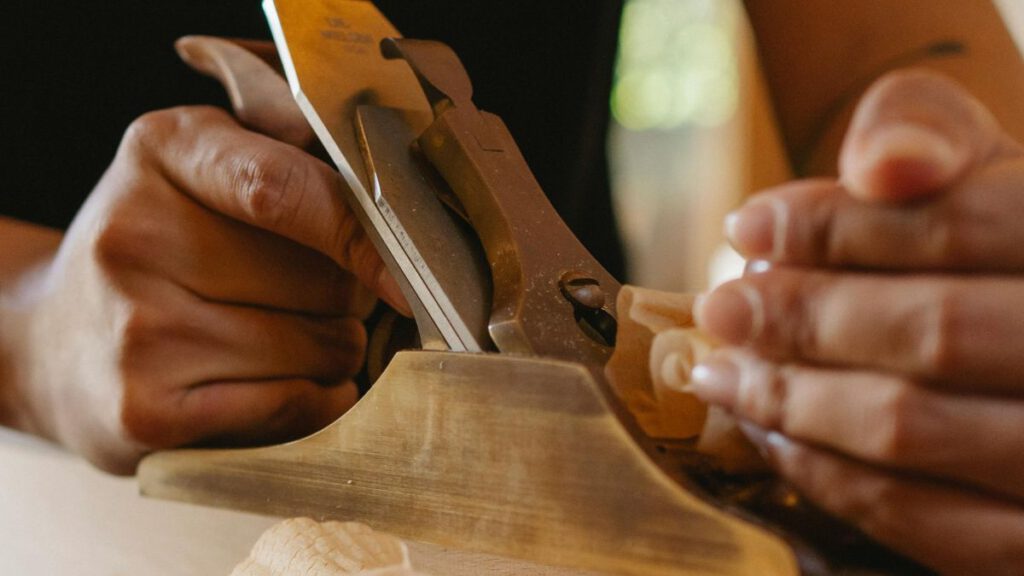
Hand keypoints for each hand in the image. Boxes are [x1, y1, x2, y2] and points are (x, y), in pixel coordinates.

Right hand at [4, 101, 405, 473]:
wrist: (52, 343)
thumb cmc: (156, 249)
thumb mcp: (201, 169)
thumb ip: (290, 158)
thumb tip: (394, 195)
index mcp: (162, 152)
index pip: (284, 189)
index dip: (362, 233)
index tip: (407, 271)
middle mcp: (135, 237)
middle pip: (323, 281)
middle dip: (348, 296)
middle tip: (311, 296)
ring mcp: (137, 330)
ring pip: (319, 348)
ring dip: (333, 350)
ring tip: (286, 337)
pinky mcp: (148, 410)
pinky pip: (294, 405)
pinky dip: (317, 399)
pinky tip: (286, 382)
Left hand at [690, 70, 1023, 573]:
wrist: (1021, 324)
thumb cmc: (990, 234)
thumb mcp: (975, 161)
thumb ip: (924, 130)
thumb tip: (877, 165)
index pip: (960, 226)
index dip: (836, 227)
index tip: (744, 227)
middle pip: (932, 333)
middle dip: (802, 317)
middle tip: (718, 307)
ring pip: (909, 429)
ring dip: (790, 397)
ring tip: (720, 370)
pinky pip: (915, 517)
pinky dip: (821, 472)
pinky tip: (770, 431)